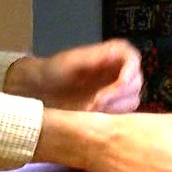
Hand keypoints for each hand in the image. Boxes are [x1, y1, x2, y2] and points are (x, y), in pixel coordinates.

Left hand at [8, 39, 142, 111]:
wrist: (36, 92)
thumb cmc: (52, 72)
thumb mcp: (71, 62)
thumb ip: (96, 58)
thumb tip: (117, 54)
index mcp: (110, 55)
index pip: (132, 59)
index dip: (130, 71)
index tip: (120, 84)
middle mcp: (117, 72)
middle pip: (135, 82)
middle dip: (119, 94)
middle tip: (96, 104)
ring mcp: (115, 92)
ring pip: (132, 100)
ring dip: (115, 107)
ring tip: (90, 111)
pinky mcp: (110, 109)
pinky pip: (123, 114)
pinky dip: (111, 117)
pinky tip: (92, 118)